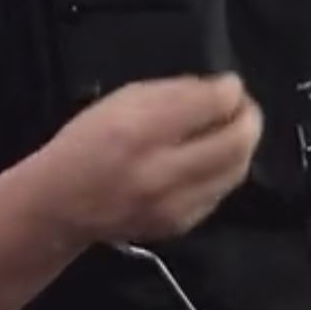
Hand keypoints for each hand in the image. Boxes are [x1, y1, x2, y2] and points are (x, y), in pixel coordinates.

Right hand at [28, 73, 262, 245]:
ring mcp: (174, 204)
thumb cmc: (88, 142)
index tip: (230, 84)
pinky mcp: (181, 225)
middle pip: (237, 141)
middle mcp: (161, 171)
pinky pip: (221, 191)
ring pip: (237, 169)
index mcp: (141, 130)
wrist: (61, 205)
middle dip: (249, 117)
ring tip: (231, 130)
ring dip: (242, 145)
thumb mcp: (122, 100)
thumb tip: (223, 90)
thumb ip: (175, 92)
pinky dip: (224, 170)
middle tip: (242, 107)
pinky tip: (211, 159)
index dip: (231, 90)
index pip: (213, 104)